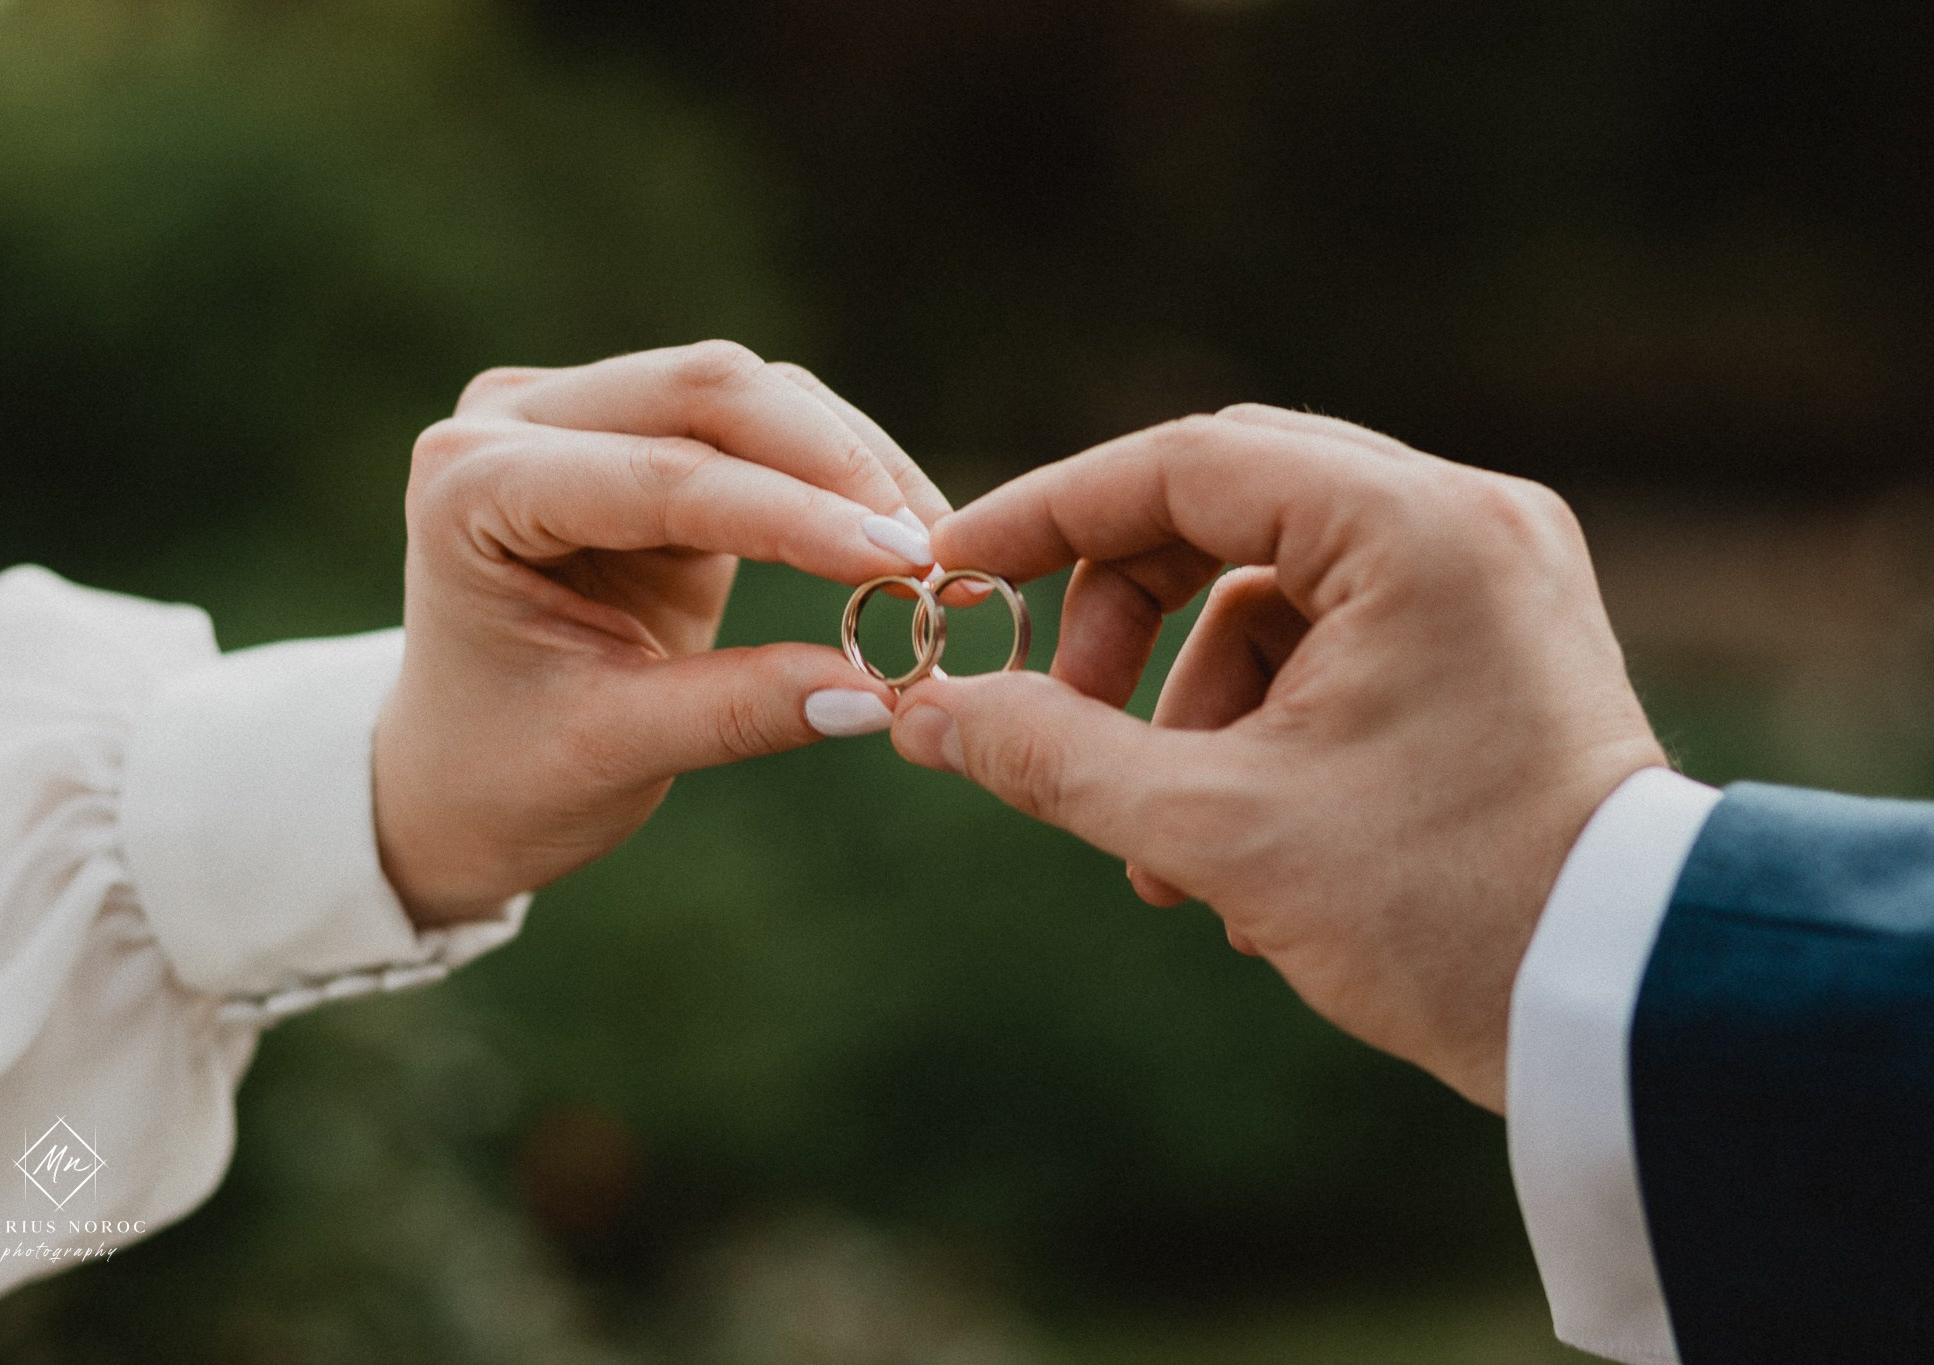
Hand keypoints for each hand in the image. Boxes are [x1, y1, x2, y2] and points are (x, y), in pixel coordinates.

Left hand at [375, 341, 947, 924]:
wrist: (455, 774)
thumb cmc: (507, 771)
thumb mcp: (612, 750)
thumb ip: (738, 712)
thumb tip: (879, 692)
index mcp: (469, 488)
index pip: (658, 478)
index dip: (791, 516)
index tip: (902, 563)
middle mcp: (515, 421)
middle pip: (706, 389)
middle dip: (831, 466)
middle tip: (928, 555)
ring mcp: (578, 413)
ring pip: (746, 393)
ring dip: (848, 464)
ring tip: (929, 555)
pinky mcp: (641, 435)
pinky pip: (761, 424)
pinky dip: (835, 472)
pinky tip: (897, 532)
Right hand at [887, 406, 1665, 1111]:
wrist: (1632, 1014)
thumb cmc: (1446, 913)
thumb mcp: (1219, 831)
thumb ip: (1052, 756)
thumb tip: (922, 712)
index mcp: (1415, 528)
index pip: (1185, 462)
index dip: (1049, 513)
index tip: (954, 569)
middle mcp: (1464, 522)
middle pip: (1226, 510)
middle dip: (1120, 616)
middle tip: (1054, 710)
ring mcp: (1488, 579)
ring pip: (1272, 587)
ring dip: (1186, 697)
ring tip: (1159, 846)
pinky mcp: (1489, 643)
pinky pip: (1331, 640)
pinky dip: (1257, 721)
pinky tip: (1237, 856)